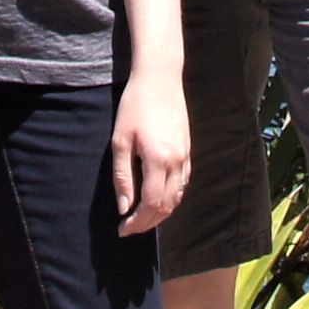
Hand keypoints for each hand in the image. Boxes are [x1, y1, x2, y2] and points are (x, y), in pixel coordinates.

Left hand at [108, 67, 189, 235]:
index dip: (137, 222)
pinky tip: (157, 199)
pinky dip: (171, 198)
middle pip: (166, 206)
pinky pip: (183, 184)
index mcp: (158, 160)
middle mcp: (177, 162)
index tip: (122, 228)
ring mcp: (185, 157)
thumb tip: (124, 207)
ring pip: (178, 197)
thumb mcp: (120, 141)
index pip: (151, 204)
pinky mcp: (188, 151)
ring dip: (161, 213)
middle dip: (148, 223)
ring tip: (141, 218)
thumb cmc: (135, 106)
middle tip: (129, 228)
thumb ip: (122, 176)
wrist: (160, 79)